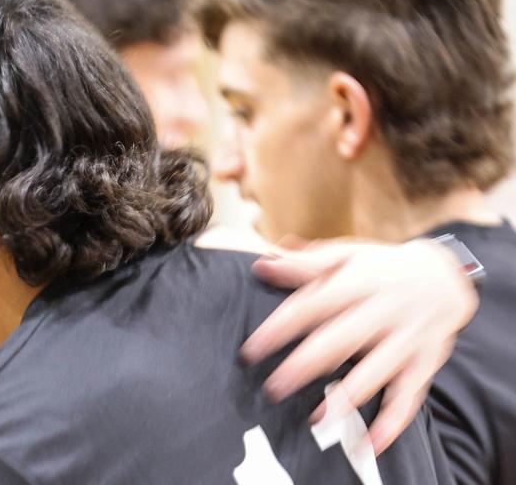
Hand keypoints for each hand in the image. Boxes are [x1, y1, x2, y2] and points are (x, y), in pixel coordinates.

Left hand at [240, 237, 477, 452]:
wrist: (446, 276)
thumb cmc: (381, 268)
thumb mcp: (346, 255)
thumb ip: (305, 264)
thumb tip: (261, 266)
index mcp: (360, 282)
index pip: (313, 305)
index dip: (281, 328)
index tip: (252, 350)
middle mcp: (386, 311)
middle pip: (341, 341)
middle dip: (305, 367)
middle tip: (274, 389)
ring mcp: (408, 339)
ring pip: (375, 371)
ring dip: (345, 398)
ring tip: (316, 419)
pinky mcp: (425, 363)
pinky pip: (409, 396)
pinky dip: (392, 422)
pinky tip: (371, 443)